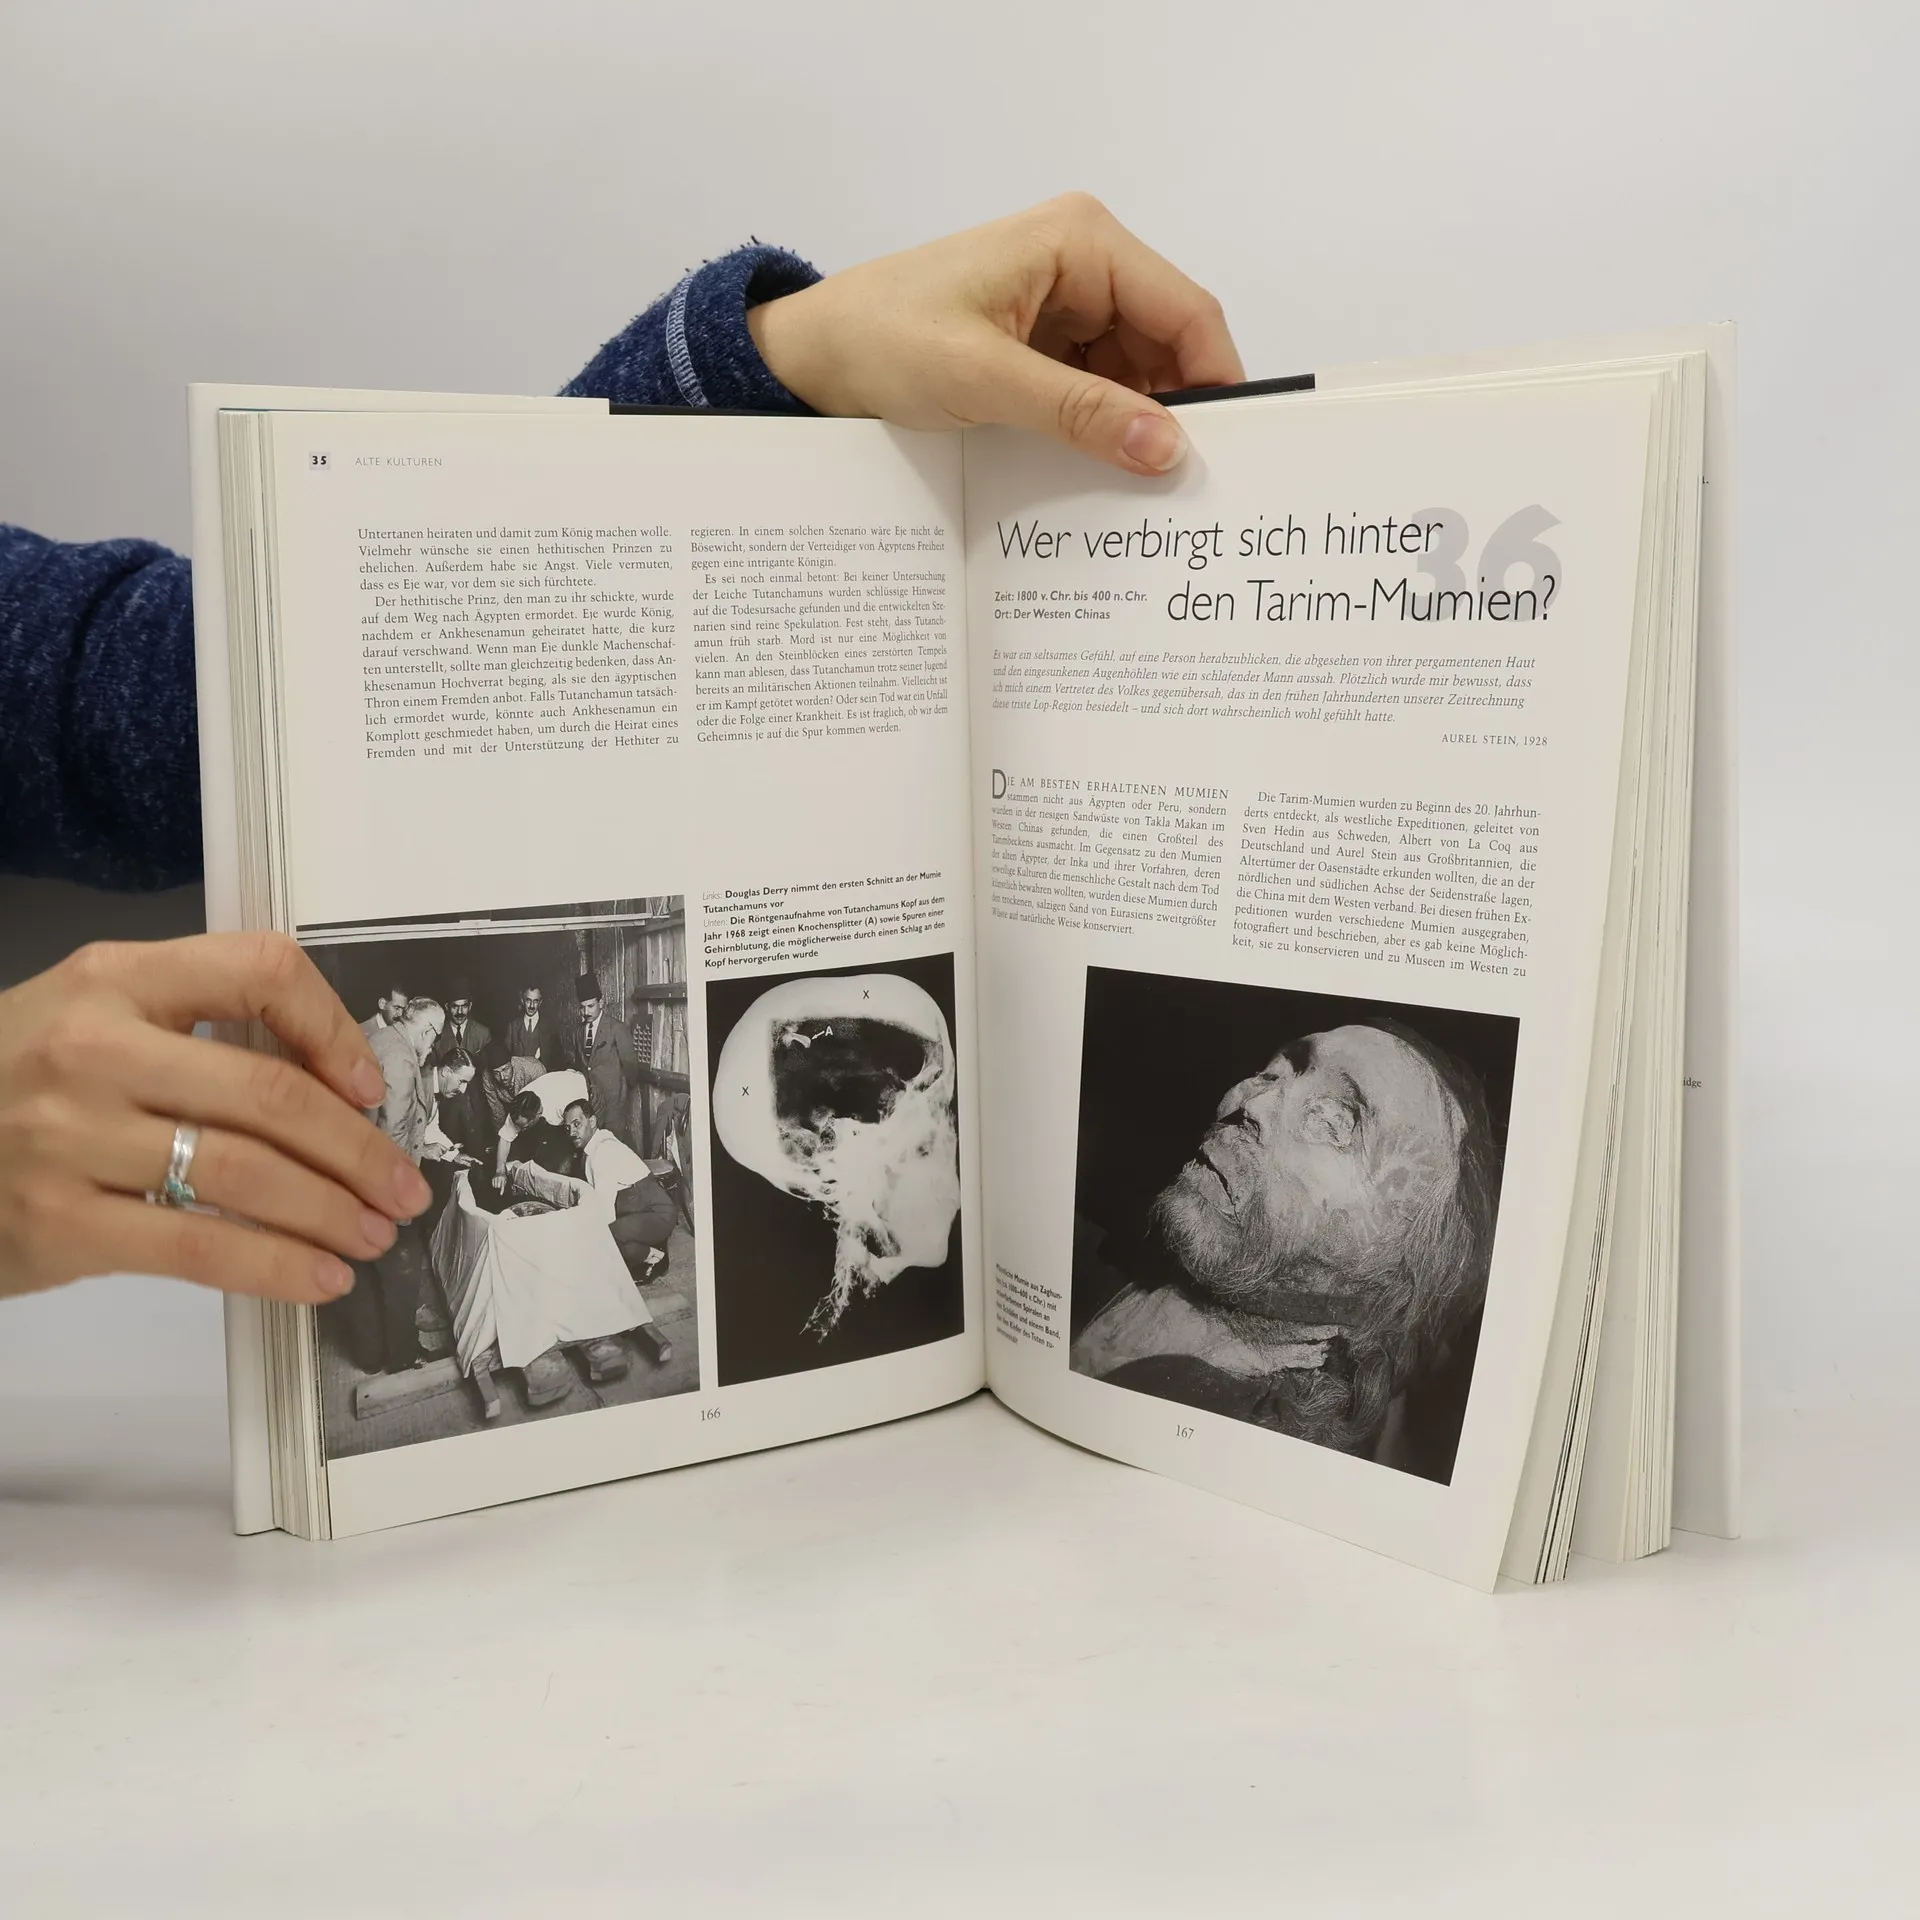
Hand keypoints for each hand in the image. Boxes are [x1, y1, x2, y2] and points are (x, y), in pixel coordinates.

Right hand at [0, 933, 432, 1303]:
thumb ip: (198, 1030)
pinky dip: (276, 1266)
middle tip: (403, 1188)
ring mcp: (72, 1138)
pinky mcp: (60, 1222)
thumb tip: (337, 1090)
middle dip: (359, 1151)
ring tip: (372, 1236)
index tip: (371, 1087)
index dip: (335, 1029)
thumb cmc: (20, 1080)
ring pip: (246, 1175)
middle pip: (271, 1095)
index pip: (260, 972)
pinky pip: (198, 1246)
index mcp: (117, 978)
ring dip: (331, 1212)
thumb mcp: (96, 1017)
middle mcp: (94, 1048)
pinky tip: (319, 1278)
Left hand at [748, 192, 1243, 475]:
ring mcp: (1065, 304)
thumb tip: (1166, 448)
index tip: (1227, 450)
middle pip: (1169, 344)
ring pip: (1137, 374)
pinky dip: (1104, 428)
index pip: (1186, 310)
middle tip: (1187, 487)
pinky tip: (1103, 471)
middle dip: (1176, 410)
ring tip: (1142, 489)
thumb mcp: (986, 379)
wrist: (812, 357)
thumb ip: (1081, 413)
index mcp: (1080, 240)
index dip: (1215, 379)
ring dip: (1138, 426)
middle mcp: (1084, 262)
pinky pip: (1098, 388)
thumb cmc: (881, 339)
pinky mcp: (1044, 344)